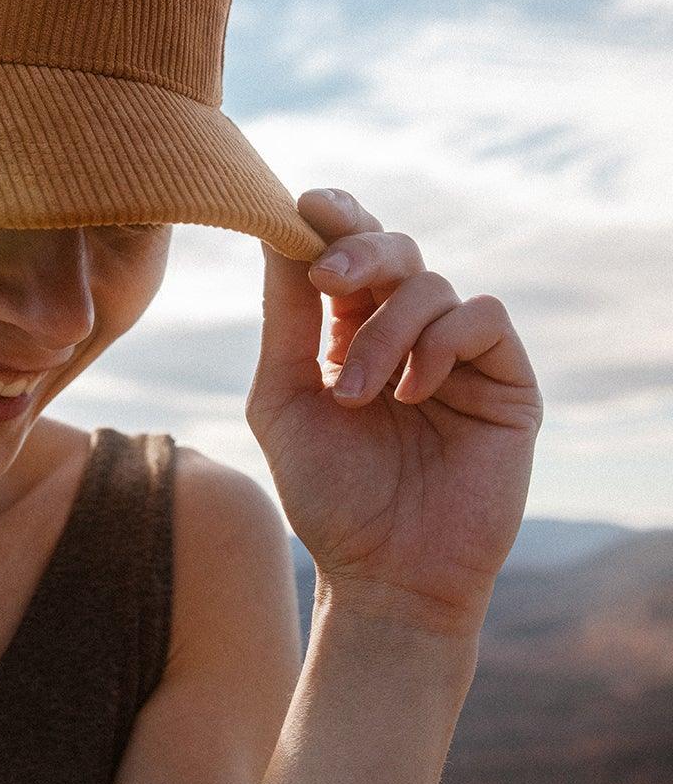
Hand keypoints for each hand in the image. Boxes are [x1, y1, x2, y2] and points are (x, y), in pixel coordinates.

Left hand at [246, 188, 543, 640]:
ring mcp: (459, 356)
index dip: (335, 217)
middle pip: (394, 249)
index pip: (350, 251)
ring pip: (431, 284)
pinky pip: (483, 316)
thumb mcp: (283, 399)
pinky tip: (413, 394)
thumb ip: (285, 318)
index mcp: (349, 331)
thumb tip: (277, 230)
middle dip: (358, 253)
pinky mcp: (506, 381)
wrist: (384, 577)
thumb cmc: (328, 497)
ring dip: (385, 332)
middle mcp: (407, 334)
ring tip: (357, 398)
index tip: (305, 205)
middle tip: (326, 281)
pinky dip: (442, 342)